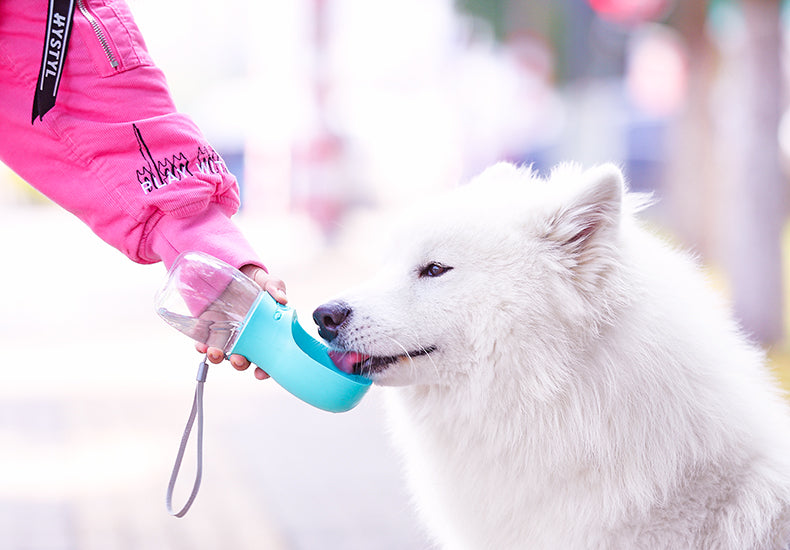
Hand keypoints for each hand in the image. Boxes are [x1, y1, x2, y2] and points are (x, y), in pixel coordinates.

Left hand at [196, 264, 286, 379]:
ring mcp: (227, 334)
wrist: (230, 271)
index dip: (265, 368)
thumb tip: (283, 299)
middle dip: (240, 364)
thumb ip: (276, 287)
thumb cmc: (254, 281)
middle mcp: (245, 337)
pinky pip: (204, 343)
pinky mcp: (209, 329)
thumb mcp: (267, 281)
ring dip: (219, 358)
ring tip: (217, 353)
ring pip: (223, 354)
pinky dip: (202, 347)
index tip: (262, 373)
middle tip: (239, 360)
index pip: (267, 355)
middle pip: (244, 359)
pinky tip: (202, 346)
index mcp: (264, 331)